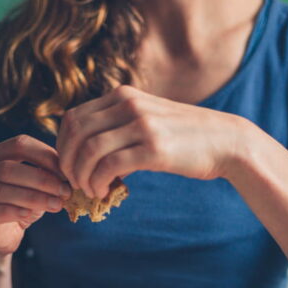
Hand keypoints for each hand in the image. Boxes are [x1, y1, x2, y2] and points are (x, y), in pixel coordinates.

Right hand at [0, 135, 70, 255]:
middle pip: (8, 168)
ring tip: (55, 205)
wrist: (1, 237)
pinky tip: (29, 214)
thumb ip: (47, 174)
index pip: (18, 145)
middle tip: (64, 191)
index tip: (66, 172)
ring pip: (0, 190)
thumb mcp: (35, 187)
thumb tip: (69, 170)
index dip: (44, 156)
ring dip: (33, 197)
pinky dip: (13, 211)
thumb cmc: (20, 205)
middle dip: (41, 179)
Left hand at [56, 84, 248, 197]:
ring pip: (89, 151)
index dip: (62, 146)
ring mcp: (141, 125)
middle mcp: (128, 105)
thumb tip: (86, 147)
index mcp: (123, 96)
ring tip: (89, 190)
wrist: (225, 141)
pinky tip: (103, 191)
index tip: (69, 167)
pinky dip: (98, 182)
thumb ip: (118, 124)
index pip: (73, 118)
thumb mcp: (148, 117)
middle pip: (75, 133)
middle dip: (67, 163)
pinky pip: (109, 166)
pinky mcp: (153, 148)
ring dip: (81, 176)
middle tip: (73, 183)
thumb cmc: (184, 136)